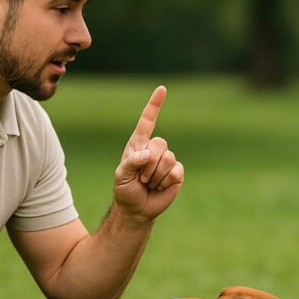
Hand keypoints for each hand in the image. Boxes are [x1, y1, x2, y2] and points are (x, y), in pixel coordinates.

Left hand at [113, 86, 184, 220]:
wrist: (137, 209)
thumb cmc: (125, 190)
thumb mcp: (121, 176)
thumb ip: (131, 163)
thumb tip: (146, 155)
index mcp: (138, 144)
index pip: (148, 121)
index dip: (154, 105)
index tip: (162, 89)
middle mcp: (154, 149)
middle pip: (160, 144)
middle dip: (148, 164)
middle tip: (141, 178)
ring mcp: (167, 160)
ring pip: (168, 159)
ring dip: (156, 176)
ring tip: (149, 183)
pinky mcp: (177, 173)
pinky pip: (177, 171)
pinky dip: (166, 182)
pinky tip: (160, 187)